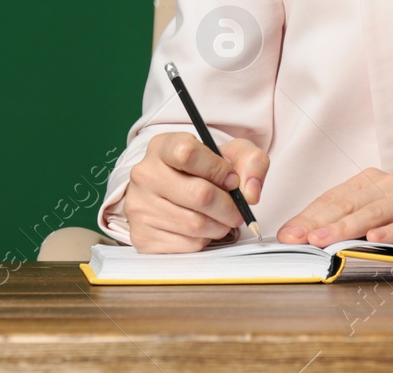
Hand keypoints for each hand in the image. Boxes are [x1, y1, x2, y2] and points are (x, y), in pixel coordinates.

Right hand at [123, 132, 268, 253]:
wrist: (170, 191)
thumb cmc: (203, 170)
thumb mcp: (230, 153)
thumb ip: (251, 162)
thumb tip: (250, 193)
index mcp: (163, 146)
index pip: (188, 154)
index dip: (218, 169)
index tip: (231, 179)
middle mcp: (146, 174)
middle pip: (199, 195)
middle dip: (228, 206)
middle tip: (237, 210)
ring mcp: (140, 206)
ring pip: (195, 224)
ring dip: (219, 226)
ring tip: (221, 218)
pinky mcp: (142, 236)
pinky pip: (187, 244)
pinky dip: (204, 240)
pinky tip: (202, 229)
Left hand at [276, 167, 392, 257]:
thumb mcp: (376, 219)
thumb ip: (347, 225)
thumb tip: (306, 239)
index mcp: (368, 183)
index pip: (332, 199)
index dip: (308, 217)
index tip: (287, 234)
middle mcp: (386, 185)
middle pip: (347, 203)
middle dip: (318, 222)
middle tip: (296, 238)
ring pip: (373, 212)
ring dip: (346, 227)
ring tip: (324, 240)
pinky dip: (390, 232)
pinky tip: (375, 240)